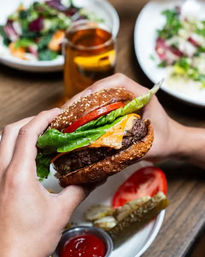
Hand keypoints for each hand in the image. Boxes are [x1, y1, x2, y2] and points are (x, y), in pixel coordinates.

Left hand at [0, 109, 85, 256]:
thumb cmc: (29, 241)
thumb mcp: (61, 212)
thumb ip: (79, 189)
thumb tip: (94, 177)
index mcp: (18, 176)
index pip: (28, 133)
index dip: (43, 118)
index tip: (57, 113)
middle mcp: (1, 173)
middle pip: (10, 130)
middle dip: (30, 120)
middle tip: (49, 121)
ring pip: (3, 141)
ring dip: (21, 132)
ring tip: (41, 134)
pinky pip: (2, 155)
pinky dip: (16, 147)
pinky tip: (31, 156)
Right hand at [65, 73, 204, 166]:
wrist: (172, 141)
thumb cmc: (166, 140)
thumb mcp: (153, 144)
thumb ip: (134, 145)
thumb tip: (104, 149)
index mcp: (140, 94)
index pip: (113, 84)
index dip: (93, 93)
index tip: (77, 106)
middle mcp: (128, 93)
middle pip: (99, 89)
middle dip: (79, 101)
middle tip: (62, 116)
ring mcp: (121, 100)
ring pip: (95, 97)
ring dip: (78, 107)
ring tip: (63, 120)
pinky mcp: (116, 108)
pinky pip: (96, 107)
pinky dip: (84, 114)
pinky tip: (74, 124)